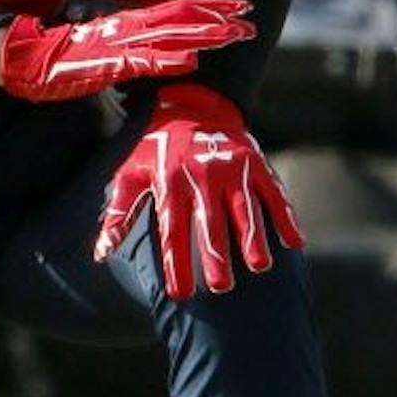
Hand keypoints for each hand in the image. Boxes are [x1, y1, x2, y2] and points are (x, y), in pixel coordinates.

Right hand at [0, 0, 252, 102]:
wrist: (26, 58)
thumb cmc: (63, 58)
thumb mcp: (105, 50)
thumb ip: (131, 49)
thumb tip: (159, 53)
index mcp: (129, 23)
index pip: (178, 10)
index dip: (209, 7)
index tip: (239, 7)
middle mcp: (129, 28)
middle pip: (182, 18)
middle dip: (217, 17)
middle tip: (250, 16)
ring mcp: (120, 45)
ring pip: (170, 36)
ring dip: (203, 36)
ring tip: (234, 34)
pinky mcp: (107, 65)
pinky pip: (143, 63)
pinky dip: (168, 61)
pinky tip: (192, 60)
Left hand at [96, 82, 303, 298]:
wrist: (190, 103)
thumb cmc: (156, 149)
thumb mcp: (131, 174)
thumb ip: (119, 214)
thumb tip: (101, 254)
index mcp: (171, 183)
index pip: (172, 231)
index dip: (176, 264)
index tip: (180, 294)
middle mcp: (202, 176)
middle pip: (210, 223)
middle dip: (216, 256)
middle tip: (222, 287)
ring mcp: (232, 169)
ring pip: (245, 209)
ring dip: (253, 238)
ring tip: (260, 266)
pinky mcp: (256, 163)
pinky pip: (273, 193)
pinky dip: (285, 217)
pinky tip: (294, 243)